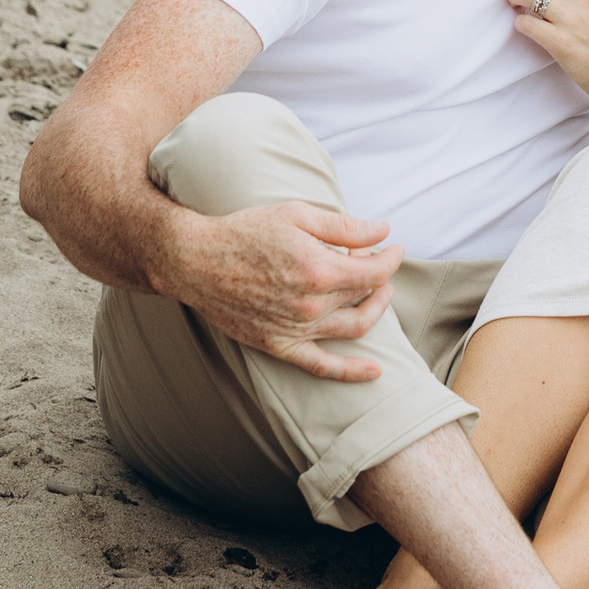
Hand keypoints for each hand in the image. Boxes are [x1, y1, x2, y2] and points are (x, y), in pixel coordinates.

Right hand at [159, 197, 404, 380]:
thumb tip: (383, 230)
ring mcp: (296, 329)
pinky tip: (374, 371)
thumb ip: (344, 226)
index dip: (390, 257)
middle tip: (376, 262)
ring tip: (378, 294)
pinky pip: (323, 366)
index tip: (392, 246)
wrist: (196, 262)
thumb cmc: (245, 232)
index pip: (376, 270)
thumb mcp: (297, 215)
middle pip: (366, 296)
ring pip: (354, 328)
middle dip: (380, 277)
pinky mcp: (280, 346)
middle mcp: (312, 305)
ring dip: (375, 311)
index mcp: (320, 269)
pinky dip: (351, 372)